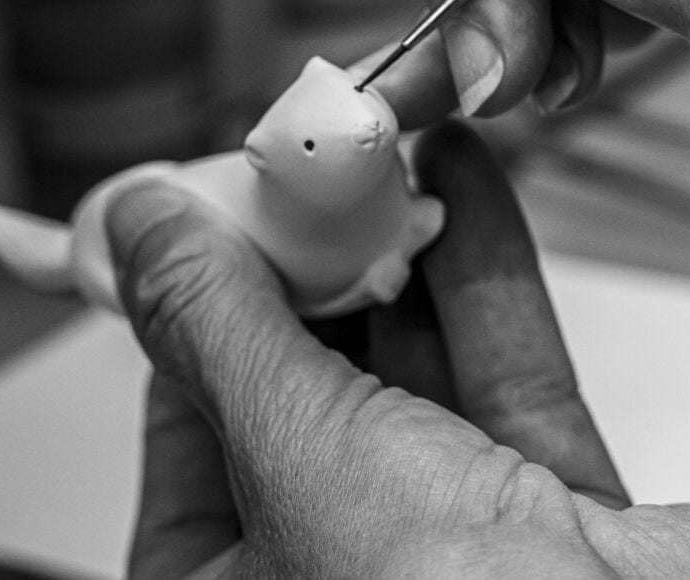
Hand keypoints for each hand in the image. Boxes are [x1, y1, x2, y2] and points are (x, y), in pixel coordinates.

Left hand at [107, 120, 689, 577]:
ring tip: (377, 152)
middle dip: (304, 259)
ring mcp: (445, 538)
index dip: (189, 305)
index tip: (203, 213)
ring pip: (405, 361)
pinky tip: (458, 174)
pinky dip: (480, 265)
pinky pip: (499, 364)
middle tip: (300, 166)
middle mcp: (338, 565)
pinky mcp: (545, 500)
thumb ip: (215, 327)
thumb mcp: (294, 452)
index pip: (181, 423)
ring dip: (395, 246)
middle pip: (297, 379)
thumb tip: (144, 231)